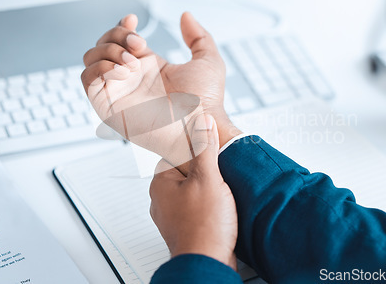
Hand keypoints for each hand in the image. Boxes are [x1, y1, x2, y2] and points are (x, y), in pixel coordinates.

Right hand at [81, 13, 241, 167]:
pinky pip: (88, 80)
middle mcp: (130, 78)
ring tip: (132, 62)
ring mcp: (119, 91)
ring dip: (108, 51)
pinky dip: (100, 68)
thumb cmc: (207, 101)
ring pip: (91, 59)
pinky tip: (123, 71)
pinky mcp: (109, 106)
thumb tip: (185, 16)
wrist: (200, 124)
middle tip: (139, 45)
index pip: (120, 40)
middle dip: (116, 35)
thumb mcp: (207, 60)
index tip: (133, 20)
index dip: (121, 26)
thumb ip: (198, 36)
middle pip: (102, 45)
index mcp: (148, 67)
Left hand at [149, 114, 237, 268]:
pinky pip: (199, 208)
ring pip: (195, 191)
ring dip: (212, 190)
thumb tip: (203, 122)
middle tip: (221, 175)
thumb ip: (205, 147)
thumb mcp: (208, 178)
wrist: (207, 263)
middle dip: (208, 172)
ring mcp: (173, 215)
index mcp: (161, 182)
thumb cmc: (203, 226)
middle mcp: (162, 199)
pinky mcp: (186, 227)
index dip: (199, 151)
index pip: (178, 152)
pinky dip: (211, 206)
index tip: (213, 153)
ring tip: (224, 194)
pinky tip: (223, 208)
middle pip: (188, 171)